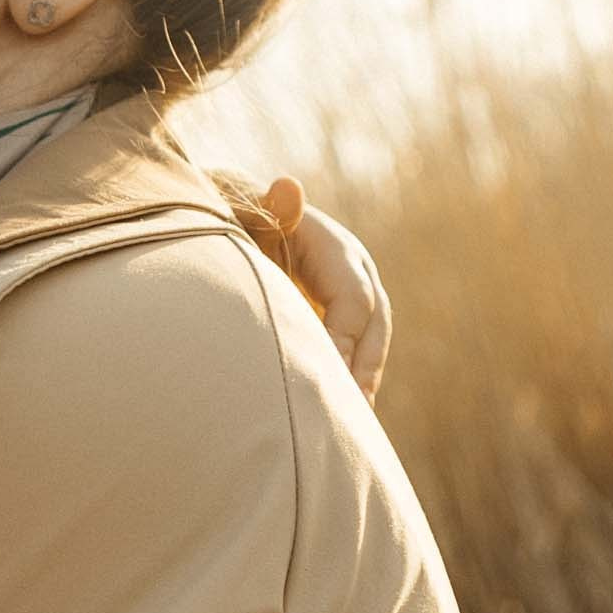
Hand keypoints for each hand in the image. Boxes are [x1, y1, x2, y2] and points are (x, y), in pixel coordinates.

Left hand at [261, 178, 391, 404]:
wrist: (239, 224)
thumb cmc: (239, 220)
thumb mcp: (248, 212)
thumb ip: (267, 209)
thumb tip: (286, 187)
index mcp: (337, 250)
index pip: (353, 300)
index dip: (344, 337)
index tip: (329, 372)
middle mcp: (354, 273)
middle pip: (374, 324)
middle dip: (365, 366)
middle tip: (352, 410)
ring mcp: (351, 297)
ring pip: (371, 344)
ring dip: (362, 382)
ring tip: (354, 426)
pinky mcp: (340, 320)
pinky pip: (357, 353)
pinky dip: (351, 383)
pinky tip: (343, 420)